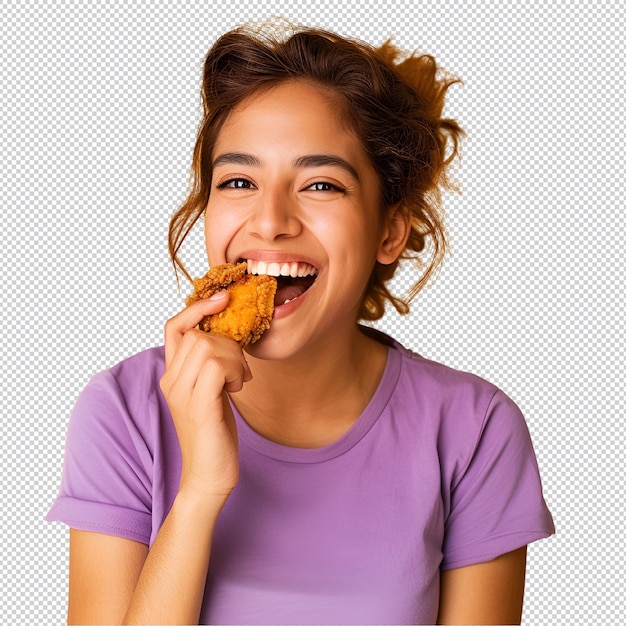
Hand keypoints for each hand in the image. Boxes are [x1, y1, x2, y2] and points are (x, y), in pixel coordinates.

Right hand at [160, 292, 249, 502]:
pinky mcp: (198, 407)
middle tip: (241, 369)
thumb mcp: (211, 390)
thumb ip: (211, 364)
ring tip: (239, 381)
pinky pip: (218, 365)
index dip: (197, 308)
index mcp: (172, 375)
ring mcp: (182, 394)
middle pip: (198, 334)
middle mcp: (171, 381)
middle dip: (229, 343)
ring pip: (208, 345)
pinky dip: (236, 370)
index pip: (174, 327)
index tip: (223, 299)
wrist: (209, 476)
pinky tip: (238, 388)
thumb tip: (228, 335)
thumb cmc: (214, 432)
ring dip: (235, 358)